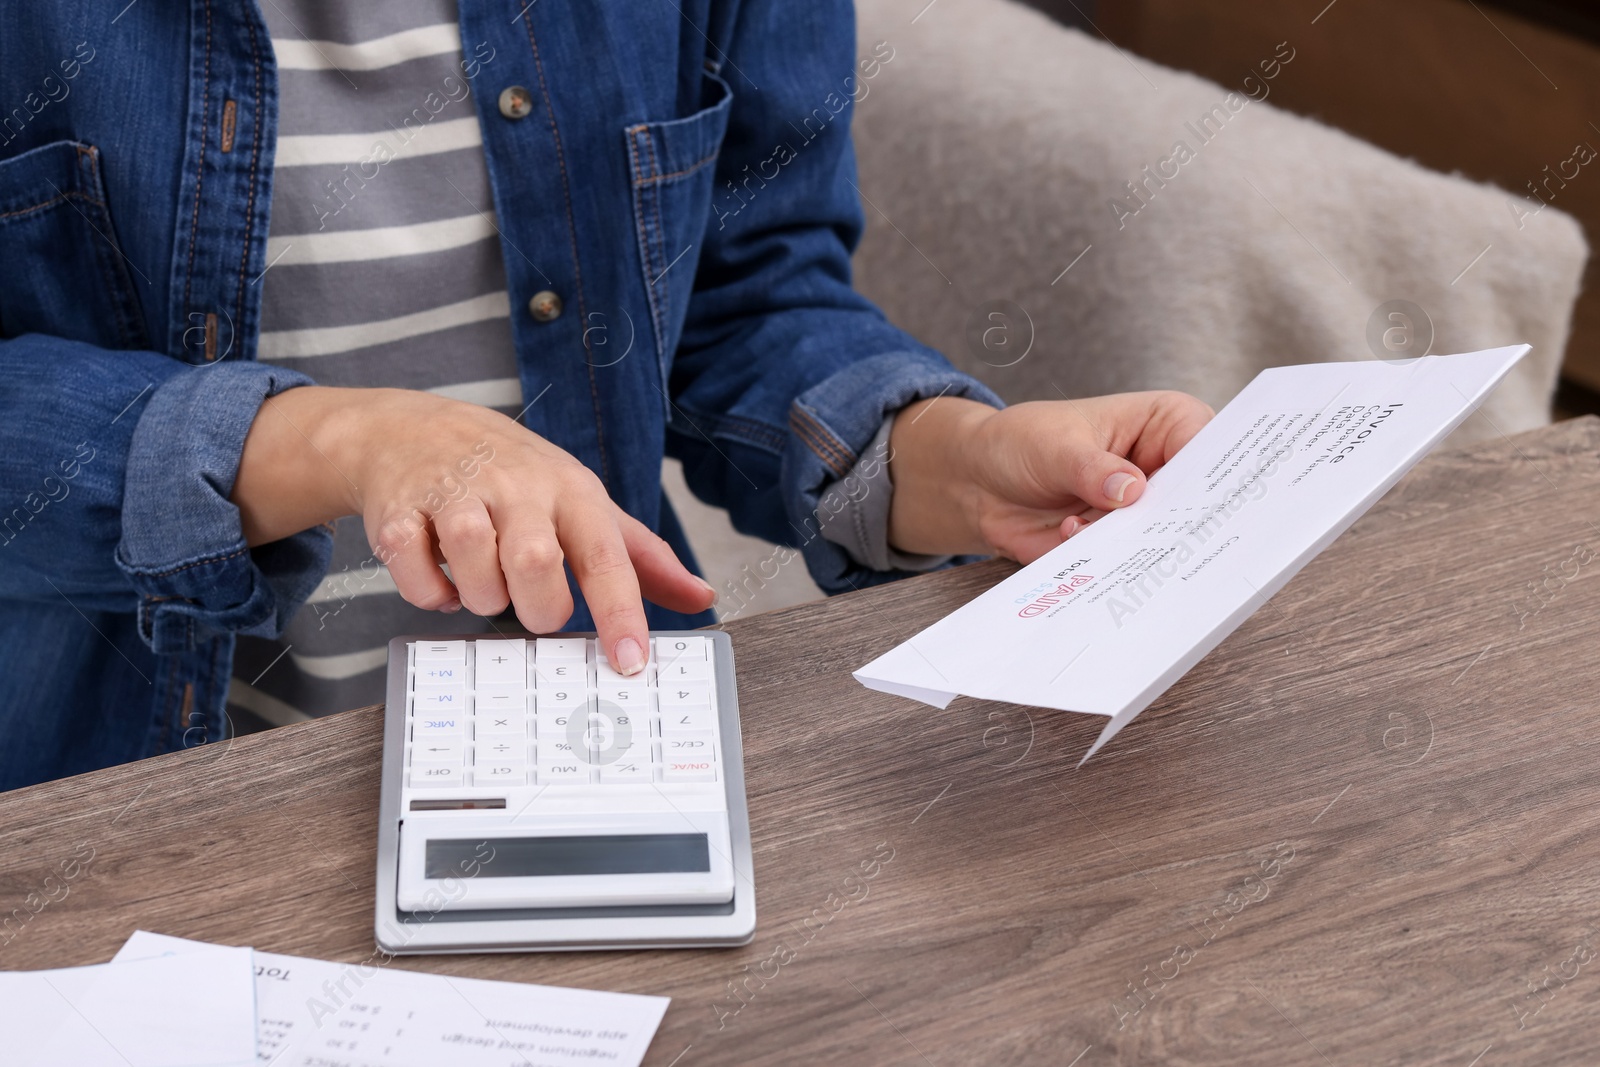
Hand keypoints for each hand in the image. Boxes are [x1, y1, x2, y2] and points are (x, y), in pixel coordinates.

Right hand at [231, 386, 715, 672]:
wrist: (412, 430)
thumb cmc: (514, 477)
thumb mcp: (583, 503)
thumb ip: (640, 556)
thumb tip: (702, 596)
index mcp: (569, 489)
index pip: (605, 554)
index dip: (620, 612)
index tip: (631, 661)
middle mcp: (515, 486)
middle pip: (536, 564)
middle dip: (539, 607)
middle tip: (534, 604)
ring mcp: (454, 494)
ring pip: (475, 569)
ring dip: (482, 598)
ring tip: (485, 581)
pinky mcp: (398, 511)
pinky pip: (417, 575)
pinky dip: (431, 593)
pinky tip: (443, 574)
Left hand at [887, 391, 1213, 563]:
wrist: (979, 484)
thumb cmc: (1022, 442)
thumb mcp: (1055, 446)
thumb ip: (1092, 469)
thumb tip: (1131, 490)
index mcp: (1164, 423)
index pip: (1206, 446)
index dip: (1212, 474)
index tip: (1205, 499)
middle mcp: (1163, 469)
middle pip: (1197, 500)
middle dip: (1183, 521)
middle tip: (1165, 533)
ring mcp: (1144, 511)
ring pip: (1165, 538)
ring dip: (1139, 547)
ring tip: (1104, 536)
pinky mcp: (1121, 544)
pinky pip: (1130, 563)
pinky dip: (1110, 565)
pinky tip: (1076, 543)